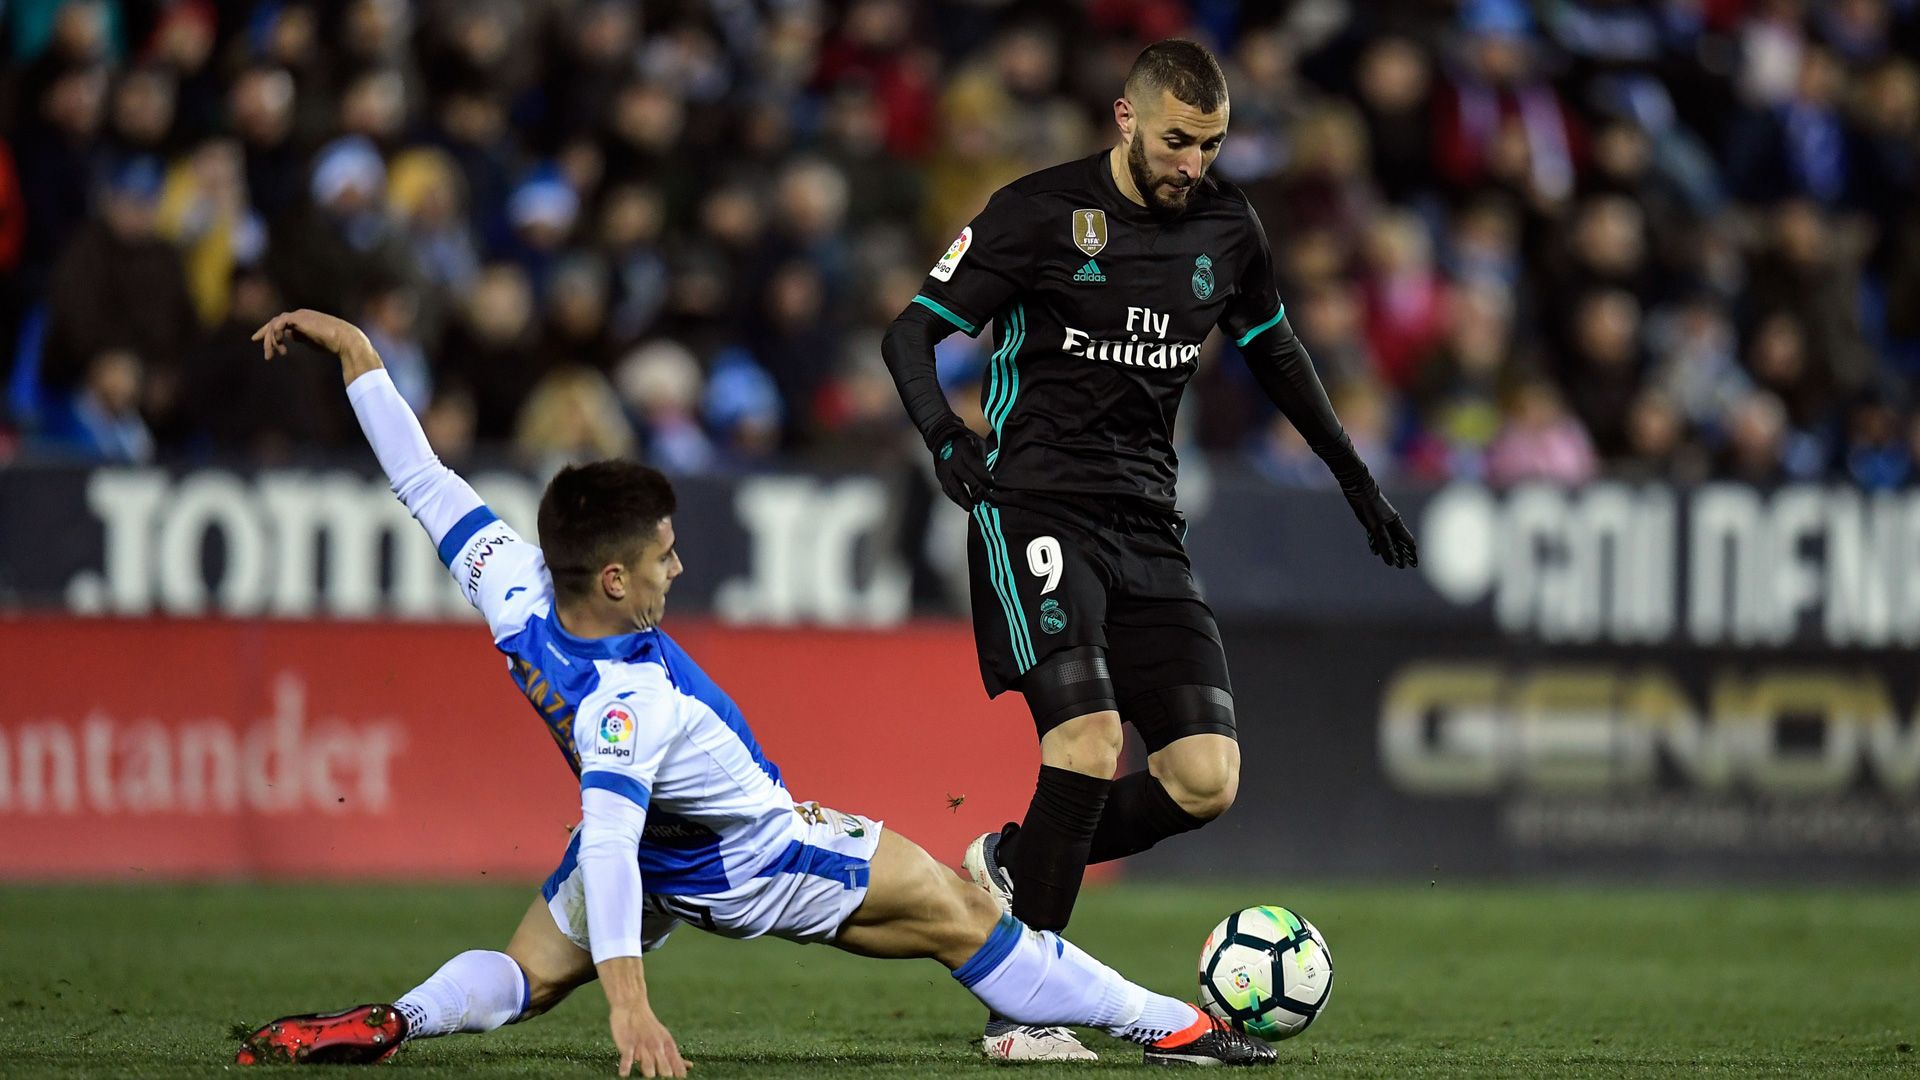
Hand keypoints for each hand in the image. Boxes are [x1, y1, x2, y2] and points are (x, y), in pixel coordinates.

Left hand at [250, 309, 380, 382]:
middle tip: (264, 353)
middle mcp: (300, 315)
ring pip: (274, 324)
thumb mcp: (313, 341)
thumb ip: (302, 337)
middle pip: (274, 322)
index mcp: (303, 319)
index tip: (258, 341)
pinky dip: (276, 335)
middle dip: (266, 337)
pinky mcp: (298, 318)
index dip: (269, 332)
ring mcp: (299, 315)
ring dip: (271, 341)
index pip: (281, 323)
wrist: (344, 339)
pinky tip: (280, 346)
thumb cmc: (334, 343)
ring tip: (273, 356)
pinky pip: (279, 324)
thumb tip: (292, 336)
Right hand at [608, 1002, 686, 1077]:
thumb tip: (689, 1066)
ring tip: (649, 1075)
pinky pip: (628, 1057)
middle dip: (665, 1076)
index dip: (678, 1076)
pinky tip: (624, 1074)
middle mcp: (657, 1048)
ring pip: (648, 1066)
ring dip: (649, 1073)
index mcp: (668, 1047)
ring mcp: (643, 1046)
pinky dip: (626, 1067)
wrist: (632, 1007)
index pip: (677, 1066)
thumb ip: (675, 1055)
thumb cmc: (649, 1027)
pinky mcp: (628, 1044)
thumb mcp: (665, 1039)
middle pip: (665, 1069)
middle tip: (662, 1079)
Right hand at [932, 429, 992, 509]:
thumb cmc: (968, 444)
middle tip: (985, 498)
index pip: (973, 462)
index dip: (982, 473)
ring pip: (952, 485)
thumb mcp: (979, 445)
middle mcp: (952, 459)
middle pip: (963, 475)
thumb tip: (990, 481)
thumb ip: (983, 461)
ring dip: (962, 498)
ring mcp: (944, 469)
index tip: (991, 483)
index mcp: (963, 448)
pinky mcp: (941, 478)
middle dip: (975, 487)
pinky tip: (965, 505)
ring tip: (971, 508)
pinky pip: (948, 490)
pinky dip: (956, 499)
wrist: (946, 441)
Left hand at [1343, 483, 1417, 568]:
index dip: (1411, 553)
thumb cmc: (1371, 507)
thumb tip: (1390, 560)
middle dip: (1401, 554)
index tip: (1414, 563)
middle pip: (1398, 542)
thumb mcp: (1377, 527)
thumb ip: (1384, 543)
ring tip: (1392, 561)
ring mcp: (1381, 521)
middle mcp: (1391, 523)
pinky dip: (1378, 544)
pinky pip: (1377, 535)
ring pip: (1388, 539)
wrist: (1359, 489)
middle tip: (1402, 566)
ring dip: (1390, 550)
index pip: (1407, 541)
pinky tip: (1375, 551)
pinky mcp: (1371, 521)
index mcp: (1396, 524)